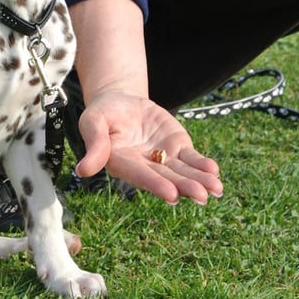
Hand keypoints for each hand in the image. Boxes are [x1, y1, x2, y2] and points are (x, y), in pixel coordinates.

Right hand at [75, 89, 222, 204]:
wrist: (121, 102)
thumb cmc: (102, 113)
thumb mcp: (93, 121)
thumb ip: (94, 144)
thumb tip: (82, 170)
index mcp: (121, 163)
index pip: (139, 175)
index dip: (155, 185)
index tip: (172, 195)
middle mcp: (144, 167)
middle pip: (166, 178)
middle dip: (184, 187)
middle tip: (202, 196)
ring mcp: (162, 159)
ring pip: (182, 172)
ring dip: (199, 181)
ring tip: (216, 190)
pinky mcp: (177, 148)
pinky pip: (191, 159)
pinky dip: (203, 165)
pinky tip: (214, 171)